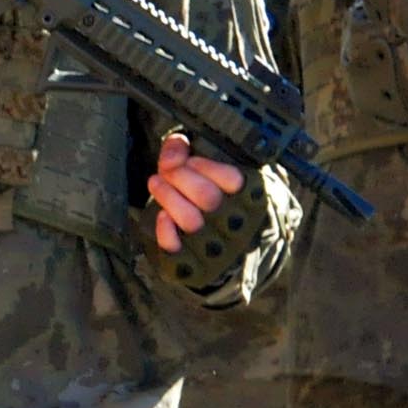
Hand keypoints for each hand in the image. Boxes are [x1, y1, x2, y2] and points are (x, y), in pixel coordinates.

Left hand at [147, 133, 246, 252]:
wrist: (237, 250)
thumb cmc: (227, 201)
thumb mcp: (223, 172)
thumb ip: (198, 152)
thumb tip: (176, 143)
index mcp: (252, 196)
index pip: (232, 178)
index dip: (204, 164)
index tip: (190, 157)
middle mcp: (237, 222)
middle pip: (206, 196)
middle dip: (179, 175)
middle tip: (167, 169)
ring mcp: (217, 245)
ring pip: (189, 220)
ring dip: (167, 196)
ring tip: (156, 182)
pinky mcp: (194, 263)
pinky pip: (176, 248)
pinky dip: (165, 230)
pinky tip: (162, 215)